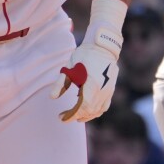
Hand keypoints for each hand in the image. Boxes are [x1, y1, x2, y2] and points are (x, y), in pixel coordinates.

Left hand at [55, 0, 125, 122]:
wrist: (103, 46)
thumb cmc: (85, 55)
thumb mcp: (69, 68)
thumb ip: (61, 83)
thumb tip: (52, 97)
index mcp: (92, 85)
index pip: (82, 108)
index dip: (71, 115)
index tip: (61, 117)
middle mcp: (102, 90)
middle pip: (89, 111)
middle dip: (76, 116)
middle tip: (63, 116)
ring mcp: (108, 91)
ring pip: (98, 110)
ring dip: (86, 116)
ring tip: (76, 117)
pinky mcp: (111, 89)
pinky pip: (104, 106)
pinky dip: (95, 111)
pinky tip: (88, 110)